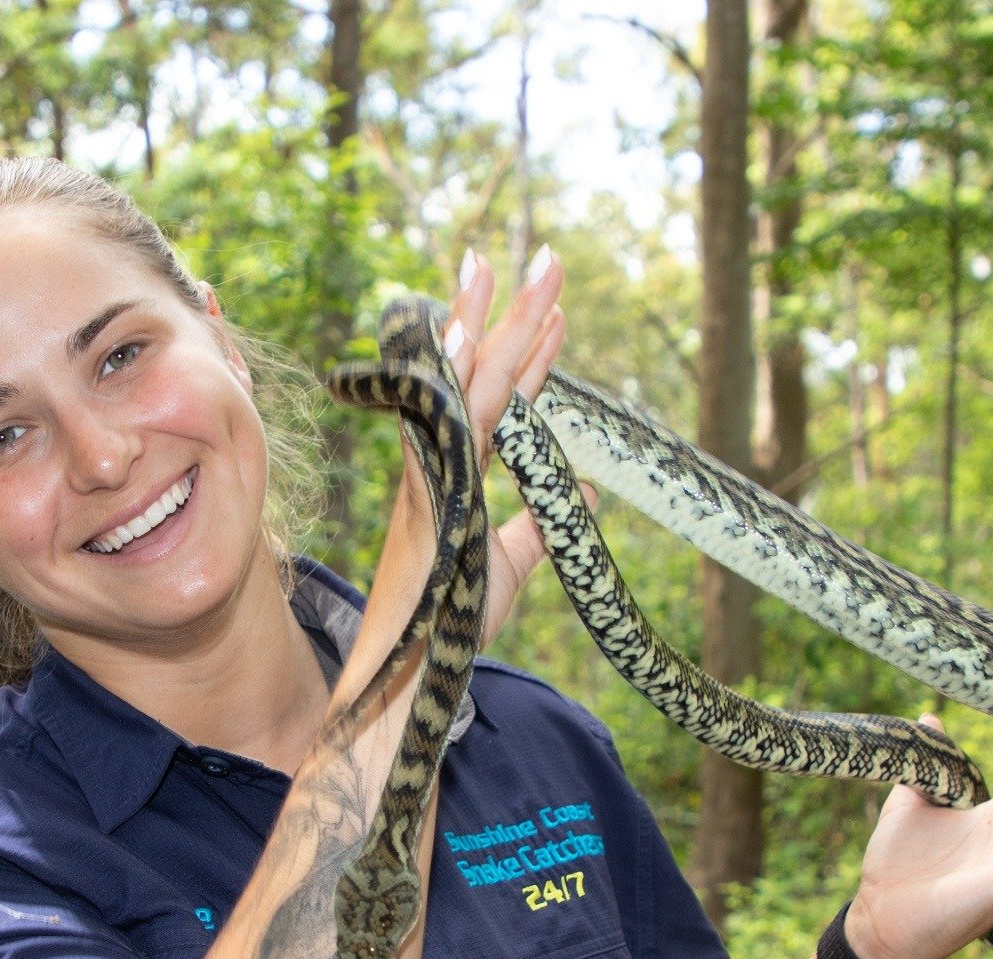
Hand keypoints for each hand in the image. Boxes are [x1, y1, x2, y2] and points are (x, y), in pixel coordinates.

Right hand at [395, 245, 567, 647]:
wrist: (409, 671)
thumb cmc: (449, 622)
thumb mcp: (507, 568)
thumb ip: (539, 526)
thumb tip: (583, 487)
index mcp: (456, 473)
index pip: (502, 400)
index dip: (529, 353)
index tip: (551, 308)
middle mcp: (439, 459)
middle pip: (481, 371)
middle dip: (512, 312)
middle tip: (541, 253)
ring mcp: (430, 469)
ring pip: (464, 382)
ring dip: (489, 321)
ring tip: (507, 261)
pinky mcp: (427, 487)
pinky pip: (446, 421)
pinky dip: (455, 373)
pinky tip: (467, 328)